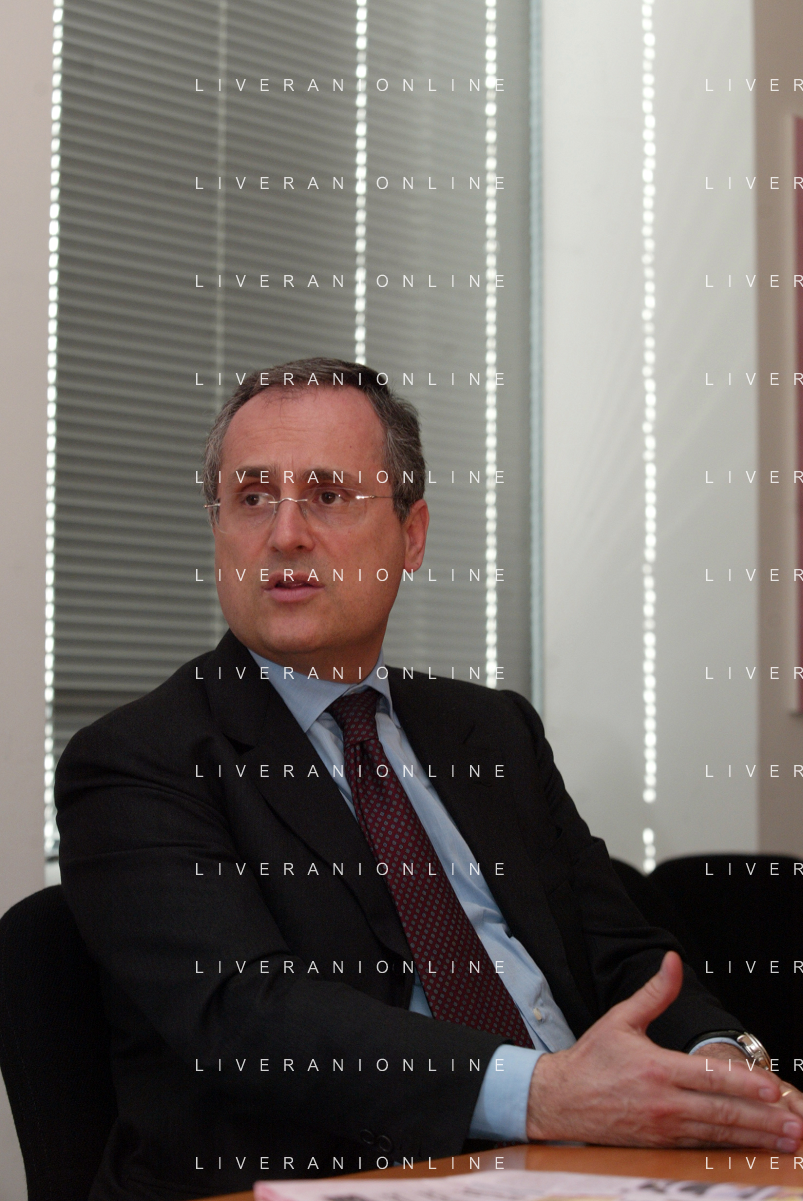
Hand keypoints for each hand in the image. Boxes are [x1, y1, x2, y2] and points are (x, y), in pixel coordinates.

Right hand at [525, 951, 802, 1149]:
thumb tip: (673, 962)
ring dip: (755, 1138)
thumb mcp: (621, 1019)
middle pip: (723, 1113)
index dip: (745, 1083)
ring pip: (718, 1135)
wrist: (559, 1101)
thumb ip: (654, 993)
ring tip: (785, 1141)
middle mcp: (663, 1102)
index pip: (710, 1077)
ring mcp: (663, 1129)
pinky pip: (701, 1148)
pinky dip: (729, 1150)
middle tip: (795, 1125)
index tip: (773, 1087)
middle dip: (763, 1119)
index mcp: (656, 1068)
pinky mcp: (659, 1146)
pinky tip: (750, 1150)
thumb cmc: (591, 1060)